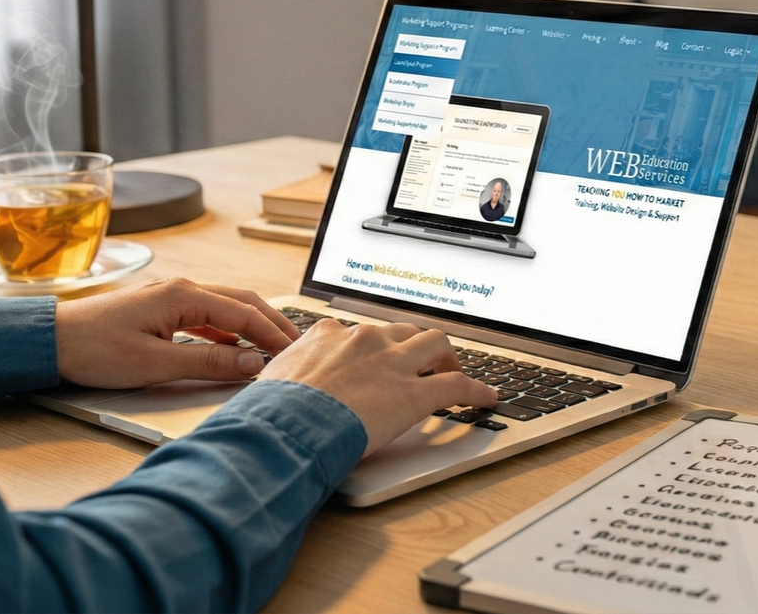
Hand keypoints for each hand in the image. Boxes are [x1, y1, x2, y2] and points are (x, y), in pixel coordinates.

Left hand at [54, 278, 299, 388]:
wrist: (50, 340)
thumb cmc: (94, 349)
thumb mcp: (155, 363)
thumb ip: (208, 363)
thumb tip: (251, 363)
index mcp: (183, 295)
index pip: (244, 313)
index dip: (273, 334)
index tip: (294, 354)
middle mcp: (181, 288)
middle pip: (242, 301)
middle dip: (273, 323)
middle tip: (297, 346)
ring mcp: (171, 296)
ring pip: (226, 306)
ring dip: (252, 325)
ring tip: (274, 346)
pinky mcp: (161, 308)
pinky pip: (207, 315)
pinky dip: (229, 330)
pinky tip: (234, 347)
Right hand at [260, 320, 496, 455]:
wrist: (284, 426)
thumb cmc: (271, 412)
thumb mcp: (272, 384)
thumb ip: (285, 380)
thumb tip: (276, 392)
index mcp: (329, 335)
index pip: (359, 333)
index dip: (373, 348)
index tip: (376, 359)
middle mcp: (365, 340)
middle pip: (402, 331)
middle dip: (414, 346)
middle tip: (419, 364)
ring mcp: (392, 363)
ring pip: (436, 344)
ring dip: (447, 358)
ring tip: (453, 373)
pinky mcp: (415, 393)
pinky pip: (457, 385)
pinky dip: (476, 390)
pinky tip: (486, 399)